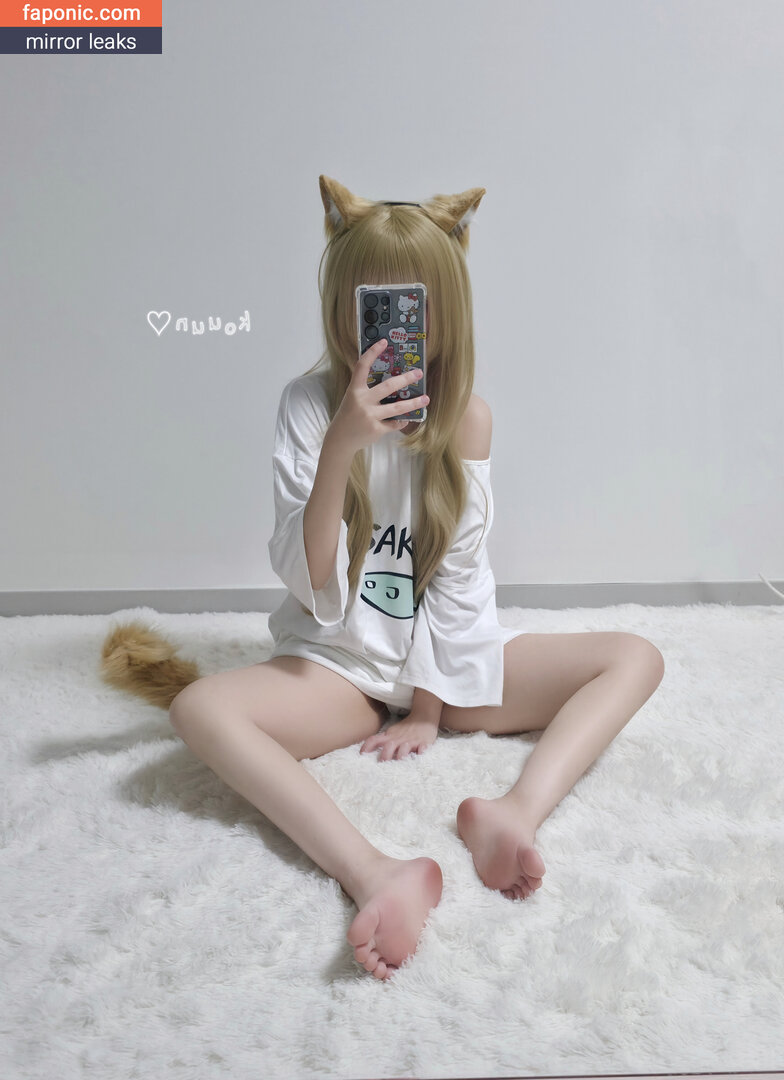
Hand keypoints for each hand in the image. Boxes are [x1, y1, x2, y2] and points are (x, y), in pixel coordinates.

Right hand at [326, 339, 427, 456]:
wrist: (341, 439)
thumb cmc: (349, 415)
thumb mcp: (353, 398)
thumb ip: (366, 389)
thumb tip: (391, 380)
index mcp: (354, 390)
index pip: (362, 366)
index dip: (372, 352)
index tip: (384, 341)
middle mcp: (362, 401)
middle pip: (388, 386)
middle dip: (405, 379)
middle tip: (419, 373)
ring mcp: (370, 416)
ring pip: (397, 408)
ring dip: (414, 403)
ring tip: (425, 399)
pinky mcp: (376, 429)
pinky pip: (395, 423)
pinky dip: (401, 421)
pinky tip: (404, 418)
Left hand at [360, 712, 438, 760]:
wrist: (423, 716)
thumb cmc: (406, 728)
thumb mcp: (392, 732)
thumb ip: (382, 740)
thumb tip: (368, 752)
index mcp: (390, 736)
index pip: (375, 739)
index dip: (367, 747)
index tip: (361, 756)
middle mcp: (399, 738)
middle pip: (389, 745)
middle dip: (385, 755)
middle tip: (382, 764)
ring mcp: (411, 740)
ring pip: (405, 746)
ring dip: (402, 753)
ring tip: (400, 760)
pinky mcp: (423, 742)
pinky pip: (422, 747)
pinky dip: (421, 751)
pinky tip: (421, 754)